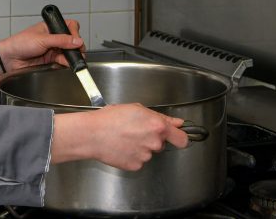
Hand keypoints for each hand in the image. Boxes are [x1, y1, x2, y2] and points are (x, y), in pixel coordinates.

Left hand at [0, 20, 83, 79]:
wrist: (9, 59)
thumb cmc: (20, 43)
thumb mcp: (42, 39)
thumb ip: (61, 40)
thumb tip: (78, 41)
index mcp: (51, 27)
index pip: (69, 26)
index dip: (75, 33)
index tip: (76, 40)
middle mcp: (53, 38)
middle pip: (72, 40)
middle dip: (76, 47)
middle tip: (78, 52)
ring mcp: (52, 49)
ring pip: (68, 52)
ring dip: (72, 56)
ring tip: (74, 60)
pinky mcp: (50, 60)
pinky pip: (63, 61)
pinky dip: (67, 63)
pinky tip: (67, 64)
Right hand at [52, 104, 188, 170]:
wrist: (93, 134)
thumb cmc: (111, 118)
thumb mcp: (137, 109)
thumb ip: (161, 117)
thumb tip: (178, 123)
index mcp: (158, 126)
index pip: (182, 139)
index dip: (180, 137)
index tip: (177, 137)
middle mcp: (154, 142)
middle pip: (161, 144)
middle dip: (153, 139)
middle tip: (136, 131)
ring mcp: (145, 156)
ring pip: (149, 152)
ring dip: (141, 147)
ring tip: (124, 138)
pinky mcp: (136, 166)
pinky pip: (138, 160)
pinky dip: (132, 155)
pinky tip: (121, 147)